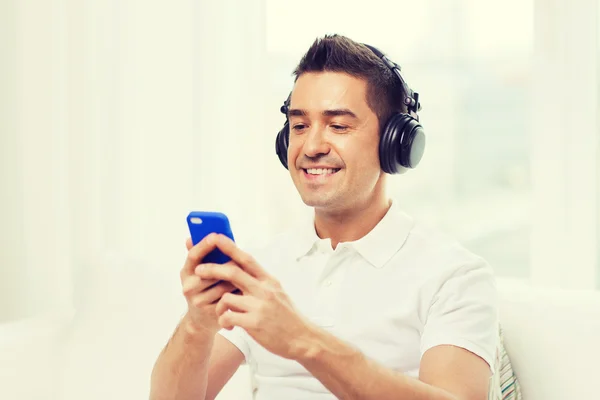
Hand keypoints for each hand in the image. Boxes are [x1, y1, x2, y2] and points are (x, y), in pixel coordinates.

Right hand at [180, 234, 237, 334]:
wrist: (201, 321)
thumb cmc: (205, 288)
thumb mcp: (199, 272)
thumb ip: (202, 255)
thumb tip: (191, 237)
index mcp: (186, 272)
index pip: (193, 256)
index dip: (204, 245)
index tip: (215, 235)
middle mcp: (188, 287)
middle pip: (212, 270)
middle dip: (228, 264)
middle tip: (241, 259)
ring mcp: (198, 301)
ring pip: (224, 284)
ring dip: (237, 279)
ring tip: (246, 276)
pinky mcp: (211, 313)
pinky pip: (230, 297)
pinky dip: (239, 292)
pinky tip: (245, 291)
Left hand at [196, 234, 315, 359]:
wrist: (302, 339)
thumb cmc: (287, 317)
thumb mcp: (277, 293)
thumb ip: (260, 283)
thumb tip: (241, 270)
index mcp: (268, 281)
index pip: (247, 259)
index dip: (230, 247)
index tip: (216, 237)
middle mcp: (264, 290)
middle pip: (233, 272)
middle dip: (212, 269)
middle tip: (198, 270)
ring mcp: (259, 306)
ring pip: (227, 297)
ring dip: (220, 306)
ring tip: (223, 315)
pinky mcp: (254, 323)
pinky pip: (228, 317)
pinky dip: (224, 321)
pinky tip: (230, 326)